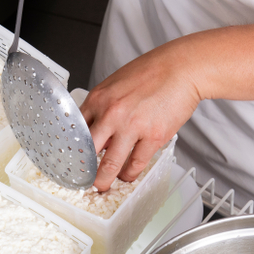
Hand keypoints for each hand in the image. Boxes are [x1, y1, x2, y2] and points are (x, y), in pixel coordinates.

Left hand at [81, 39, 202, 190]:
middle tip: (82, 180)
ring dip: (104, 180)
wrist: (181, 68)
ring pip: (110, 164)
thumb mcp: (117, 84)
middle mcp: (112, 113)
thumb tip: (102, 135)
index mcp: (99, 98)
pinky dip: (129, 174)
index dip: (72, 149)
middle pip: (88, 151)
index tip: (72, 160)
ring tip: (102, 185)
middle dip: (83, 170)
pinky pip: (135, 164)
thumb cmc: (152, 72)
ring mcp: (132, 126)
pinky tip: (127, 175)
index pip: (76, 130)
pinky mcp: (153, 137)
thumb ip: (104, 108)